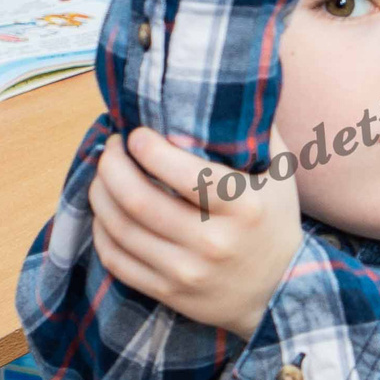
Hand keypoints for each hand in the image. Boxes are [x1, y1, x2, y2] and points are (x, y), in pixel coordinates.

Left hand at [90, 127, 300, 340]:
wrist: (279, 292)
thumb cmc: (272, 220)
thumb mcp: (279, 173)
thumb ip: (257, 130)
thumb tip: (230, 85)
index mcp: (244, 207)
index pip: (183, 172)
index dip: (147, 147)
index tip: (136, 134)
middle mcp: (214, 243)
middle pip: (138, 200)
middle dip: (112, 165)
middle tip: (112, 148)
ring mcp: (188, 273)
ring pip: (120, 229)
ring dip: (100, 193)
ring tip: (103, 174)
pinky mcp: (169, 294)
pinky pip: (117, 261)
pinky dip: (102, 231)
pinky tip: (106, 212)